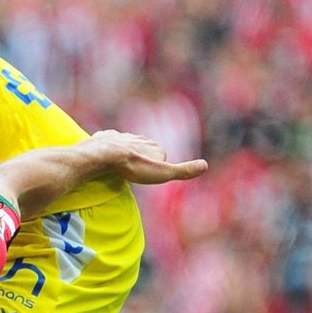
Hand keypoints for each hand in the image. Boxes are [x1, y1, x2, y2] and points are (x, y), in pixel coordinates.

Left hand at [88, 130, 206, 185]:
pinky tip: (105, 157)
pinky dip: (109, 149)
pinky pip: (109, 143)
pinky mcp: (106, 138)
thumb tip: (206, 165)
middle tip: (134, 172)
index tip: (149, 175)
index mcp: (155, 145)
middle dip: (141, 160)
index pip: (161, 158)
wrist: (105, 155)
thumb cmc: (134, 166)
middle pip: (144, 151)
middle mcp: (140, 138)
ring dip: (125, 155)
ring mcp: (122, 137)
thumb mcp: (163, 173)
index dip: (156, 169)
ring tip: (120, 167)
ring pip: (127, 146)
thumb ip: (184, 170)